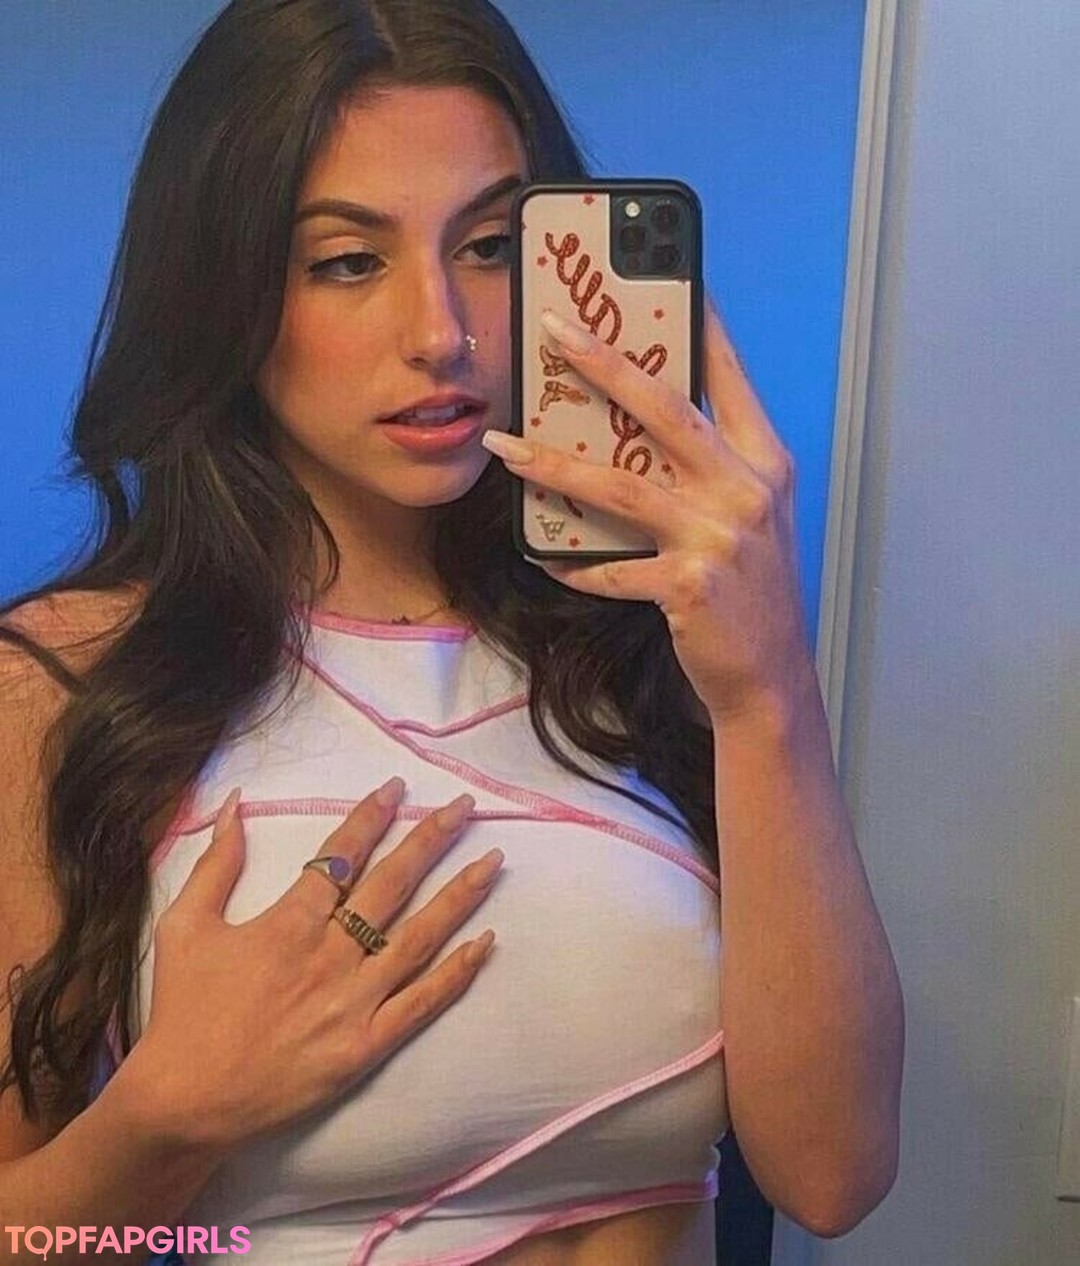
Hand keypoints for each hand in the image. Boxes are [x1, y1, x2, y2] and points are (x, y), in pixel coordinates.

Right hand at [128, 782, 501, 1150]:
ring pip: (418, 937)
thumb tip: (236, 803)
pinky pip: (422, 1002)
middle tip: (464, 808)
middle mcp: (330, 955)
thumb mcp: (184, 926)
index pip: (342, 858)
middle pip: (392, 885)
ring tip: (493, 861)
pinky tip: (486, 942)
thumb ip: (215, 864)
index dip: (371, 818)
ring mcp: (354, 1001)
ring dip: (459, 896)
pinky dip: (457, 972)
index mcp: (289, 923)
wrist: (186, 1101)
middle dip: (430, 840)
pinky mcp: (367, 1045)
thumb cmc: (183, 1011)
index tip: (397, 789)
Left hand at [483, 296, 813, 721]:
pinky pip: (612, 568)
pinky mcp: (690, 584)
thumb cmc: (755, 593)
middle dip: (604, 361)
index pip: (727, 376)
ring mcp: (720, 536)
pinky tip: (545, 559)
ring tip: (504, 447)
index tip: (661, 272)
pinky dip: (575, 566)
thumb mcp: (751, 517)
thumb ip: (712, 468)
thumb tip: (637, 426)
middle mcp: (747, 489)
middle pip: (664, 409)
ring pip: (621, 485)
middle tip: (553, 328)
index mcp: (765, 461)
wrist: (772, 676)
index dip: (695, 323)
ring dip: (553, 464)